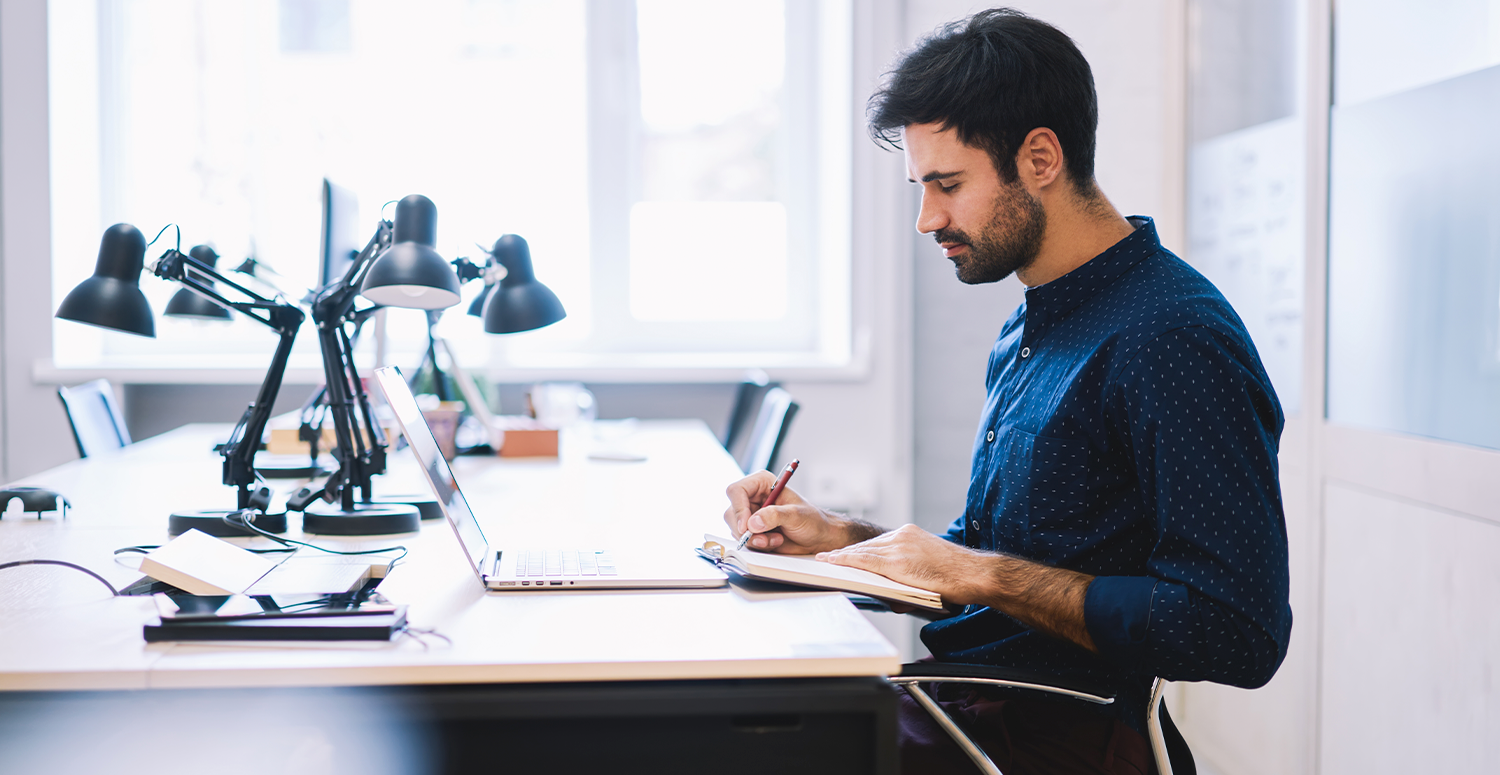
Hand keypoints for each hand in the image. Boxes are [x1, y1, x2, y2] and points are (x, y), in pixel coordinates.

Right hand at [723, 471, 865, 553]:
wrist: (819, 537)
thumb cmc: (812, 520)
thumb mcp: (796, 515)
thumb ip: (775, 515)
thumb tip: (753, 522)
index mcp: (762, 483)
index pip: (736, 491)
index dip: (738, 509)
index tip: (746, 526)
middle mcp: (753, 498)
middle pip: (732, 513)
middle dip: (747, 530)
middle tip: (764, 539)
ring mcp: (751, 515)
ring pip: (735, 529)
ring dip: (754, 539)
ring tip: (776, 540)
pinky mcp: (752, 531)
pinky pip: (743, 540)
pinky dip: (757, 545)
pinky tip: (774, 543)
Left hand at [820, 525, 1098, 650]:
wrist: (975, 574)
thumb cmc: (955, 578)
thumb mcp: (925, 570)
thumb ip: (903, 574)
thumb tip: (884, 590)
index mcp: (909, 535)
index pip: (875, 544)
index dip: (856, 551)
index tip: (839, 555)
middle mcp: (902, 535)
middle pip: (866, 546)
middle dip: (847, 556)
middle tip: (826, 560)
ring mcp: (900, 544)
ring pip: (864, 551)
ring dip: (844, 559)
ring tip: (825, 562)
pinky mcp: (899, 558)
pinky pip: (866, 559)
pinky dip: (847, 561)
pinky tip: (832, 562)